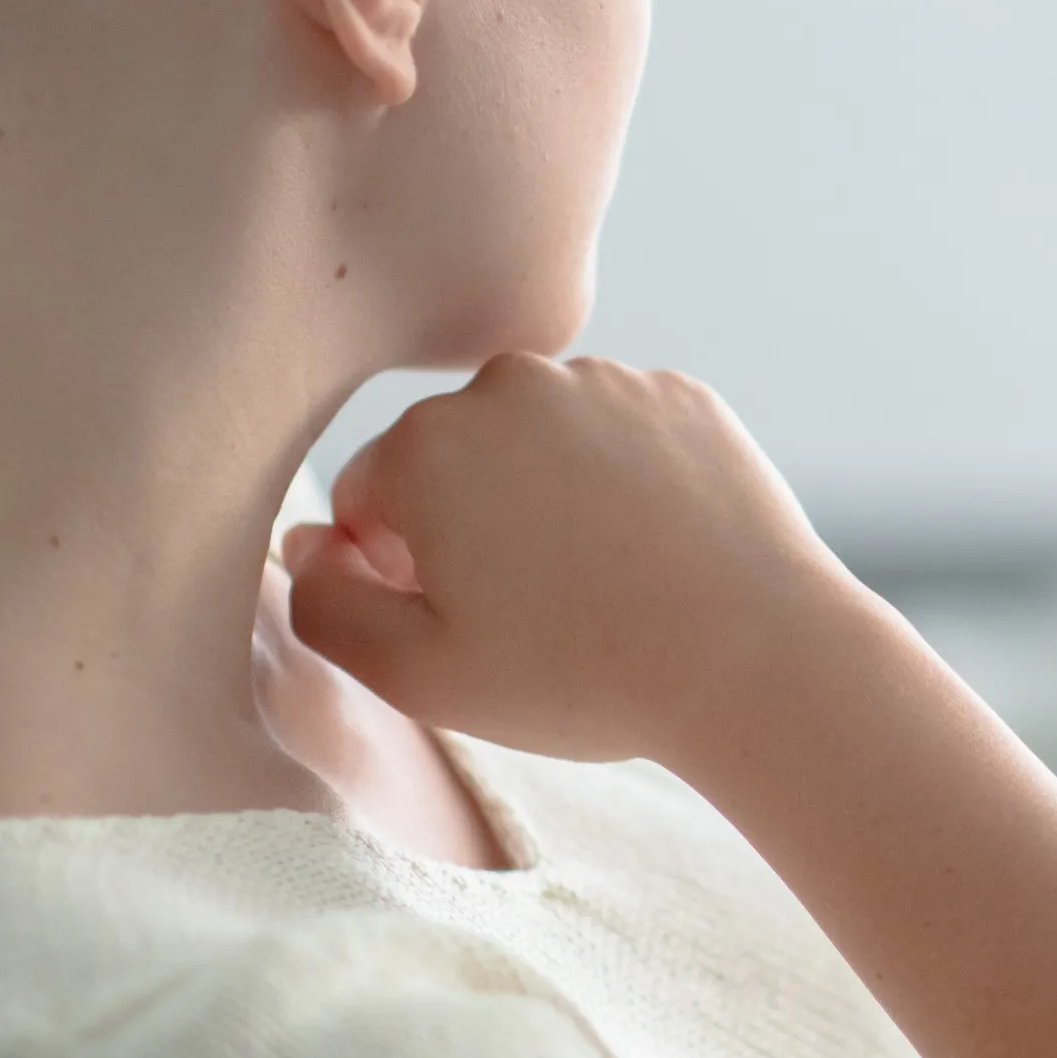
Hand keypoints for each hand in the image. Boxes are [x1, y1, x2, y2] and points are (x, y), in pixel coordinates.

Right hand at [282, 353, 865, 771]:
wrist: (752, 657)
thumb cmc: (580, 677)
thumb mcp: (418, 676)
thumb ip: (325, 606)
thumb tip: (304, 548)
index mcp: (427, 444)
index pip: (368, 502)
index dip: (400, 574)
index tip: (464, 622)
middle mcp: (511, 384)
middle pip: (453, 459)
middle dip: (469, 523)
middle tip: (533, 609)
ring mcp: (606, 381)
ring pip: (541, 443)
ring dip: (547, 496)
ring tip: (601, 583)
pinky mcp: (682, 396)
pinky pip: (622, 437)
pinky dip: (625, 483)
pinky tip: (655, 550)